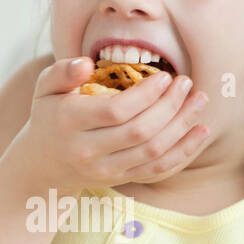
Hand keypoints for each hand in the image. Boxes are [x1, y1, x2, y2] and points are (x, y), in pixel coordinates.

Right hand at [15, 57, 209, 192]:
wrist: (43, 165)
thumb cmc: (49, 116)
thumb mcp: (45, 88)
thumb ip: (63, 71)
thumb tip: (88, 64)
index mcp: (69, 122)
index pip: (116, 111)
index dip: (146, 94)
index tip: (165, 77)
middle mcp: (87, 151)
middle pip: (139, 132)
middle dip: (170, 106)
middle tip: (187, 84)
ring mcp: (106, 169)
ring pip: (153, 152)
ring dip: (183, 126)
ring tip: (200, 101)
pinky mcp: (121, 180)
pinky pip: (158, 170)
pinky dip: (184, 151)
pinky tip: (201, 131)